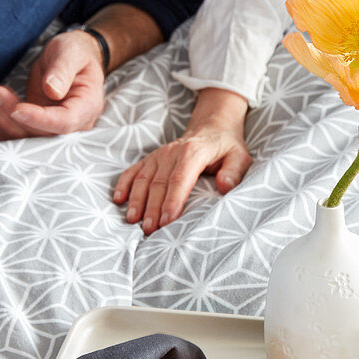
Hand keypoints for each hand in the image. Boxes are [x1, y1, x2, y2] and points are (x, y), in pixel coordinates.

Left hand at [0, 30, 105, 139]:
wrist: (72, 60)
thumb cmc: (75, 54)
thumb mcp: (71, 52)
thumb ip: (63, 69)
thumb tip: (52, 90)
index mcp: (87, 106)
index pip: (65, 122)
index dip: (40, 119)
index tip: (17, 109)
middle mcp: (75, 124)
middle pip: (44, 136)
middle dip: (15, 121)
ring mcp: (56, 127)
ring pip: (29, 137)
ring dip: (6, 122)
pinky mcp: (40, 126)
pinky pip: (21, 133)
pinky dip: (3, 123)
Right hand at [113, 88, 250, 232]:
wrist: (211, 127)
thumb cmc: (227, 147)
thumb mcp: (239, 157)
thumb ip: (233, 172)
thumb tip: (225, 186)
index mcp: (193, 153)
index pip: (180, 180)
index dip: (172, 202)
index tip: (167, 221)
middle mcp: (172, 153)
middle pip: (158, 184)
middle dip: (152, 208)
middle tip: (149, 230)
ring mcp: (159, 155)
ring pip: (143, 179)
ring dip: (137, 200)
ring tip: (133, 220)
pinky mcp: (151, 159)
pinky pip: (133, 171)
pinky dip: (124, 184)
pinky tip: (118, 199)